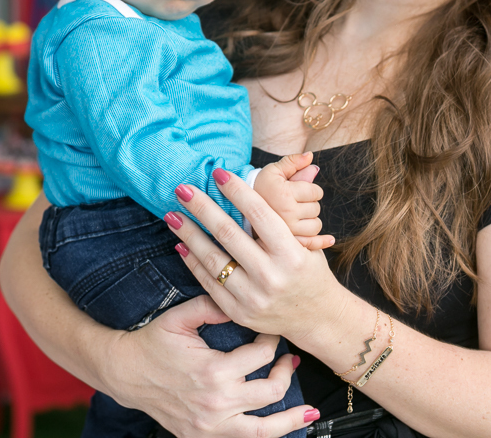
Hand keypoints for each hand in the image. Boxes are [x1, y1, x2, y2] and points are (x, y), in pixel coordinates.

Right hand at [104, 296, 319, 436]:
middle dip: (286, 370)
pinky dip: (268, 435)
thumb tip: (242, 298)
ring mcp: (211, 425)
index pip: (261, 356)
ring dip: (291, 418)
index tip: (270, 333)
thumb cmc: (152, 342)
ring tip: (309, 411)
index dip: (271, 340)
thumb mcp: (180, 317)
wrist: (125, 373)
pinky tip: (284, 426)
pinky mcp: (204, 436)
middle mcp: (217, 402)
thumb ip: (213, 305)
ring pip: (265, 429)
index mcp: (213, 370)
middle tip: (288, 358)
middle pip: (271, 391)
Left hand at [170, 169, 343, 345]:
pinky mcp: (239, 313)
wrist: (318, 317)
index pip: (259, 214)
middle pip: (229, 234)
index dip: (237, 191)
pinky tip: (182, 244)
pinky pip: (209, 284)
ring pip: (213, 260)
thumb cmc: (309, 270)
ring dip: (189, 234)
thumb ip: (281, 216)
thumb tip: (260, 178)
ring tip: (173, 215)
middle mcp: (272, 276)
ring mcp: (253, 298)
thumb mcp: (306, 242)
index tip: (218, 173)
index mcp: (291, 254)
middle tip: (183, 189)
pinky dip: (193, 262)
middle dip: (202, 208)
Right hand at [252, 153, 332, 250]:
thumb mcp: (273, 171)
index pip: (315, 192)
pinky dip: (322, 242)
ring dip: (310, 219)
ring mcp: (288, 232)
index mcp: (284, 194)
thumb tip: (310, 156)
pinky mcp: (289, 244)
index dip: (310, 189)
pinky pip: (313, 243)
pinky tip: (329, 240)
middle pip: (316, 208)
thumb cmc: (260, 187)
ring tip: (294, 215)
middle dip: (309, 204)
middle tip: (293, 203)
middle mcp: (286, 214)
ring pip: (316, 225)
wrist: (241, 211)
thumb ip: (293, 161)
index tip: (297, 190)